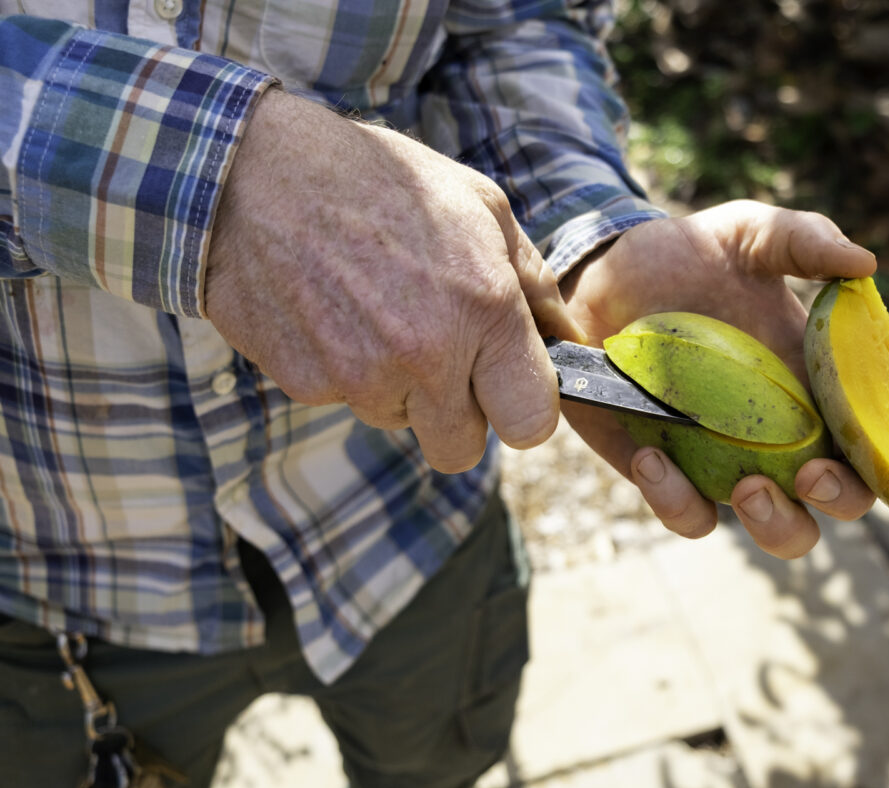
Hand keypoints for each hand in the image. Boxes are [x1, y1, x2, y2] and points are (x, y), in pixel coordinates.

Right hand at [206, 89, 582, 472]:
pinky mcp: (306, 386)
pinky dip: (348, 370)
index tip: (511, 385)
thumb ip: (533, 282)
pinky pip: (347, 402)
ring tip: (378, 310)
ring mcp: (360, 378)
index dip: (525, 410)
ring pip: (402, 424)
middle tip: (443, 354)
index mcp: (483, 311)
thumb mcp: (480, 205)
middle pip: (462, 449)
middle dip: (459, 413)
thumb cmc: (379, 179)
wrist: (254, 172)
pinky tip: (336, 311)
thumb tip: (570, 338)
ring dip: (400, 387)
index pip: (532, 424)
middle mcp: (425, 357)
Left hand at [560, 200, 881, 558]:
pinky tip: (652, 454)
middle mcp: (784, 435)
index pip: (882, 444)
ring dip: (773, 523)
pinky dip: (675, 499)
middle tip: (810, 475)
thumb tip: (866, 264)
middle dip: (838, 499)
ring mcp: (726, 461)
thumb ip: (805, 241)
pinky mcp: (666, 473)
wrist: (601, 271)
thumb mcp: (748, 234)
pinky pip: (686, 513)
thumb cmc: (687, 255)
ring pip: (775, 529)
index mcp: (819, 387)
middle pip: (838, 501)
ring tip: (748, 487)